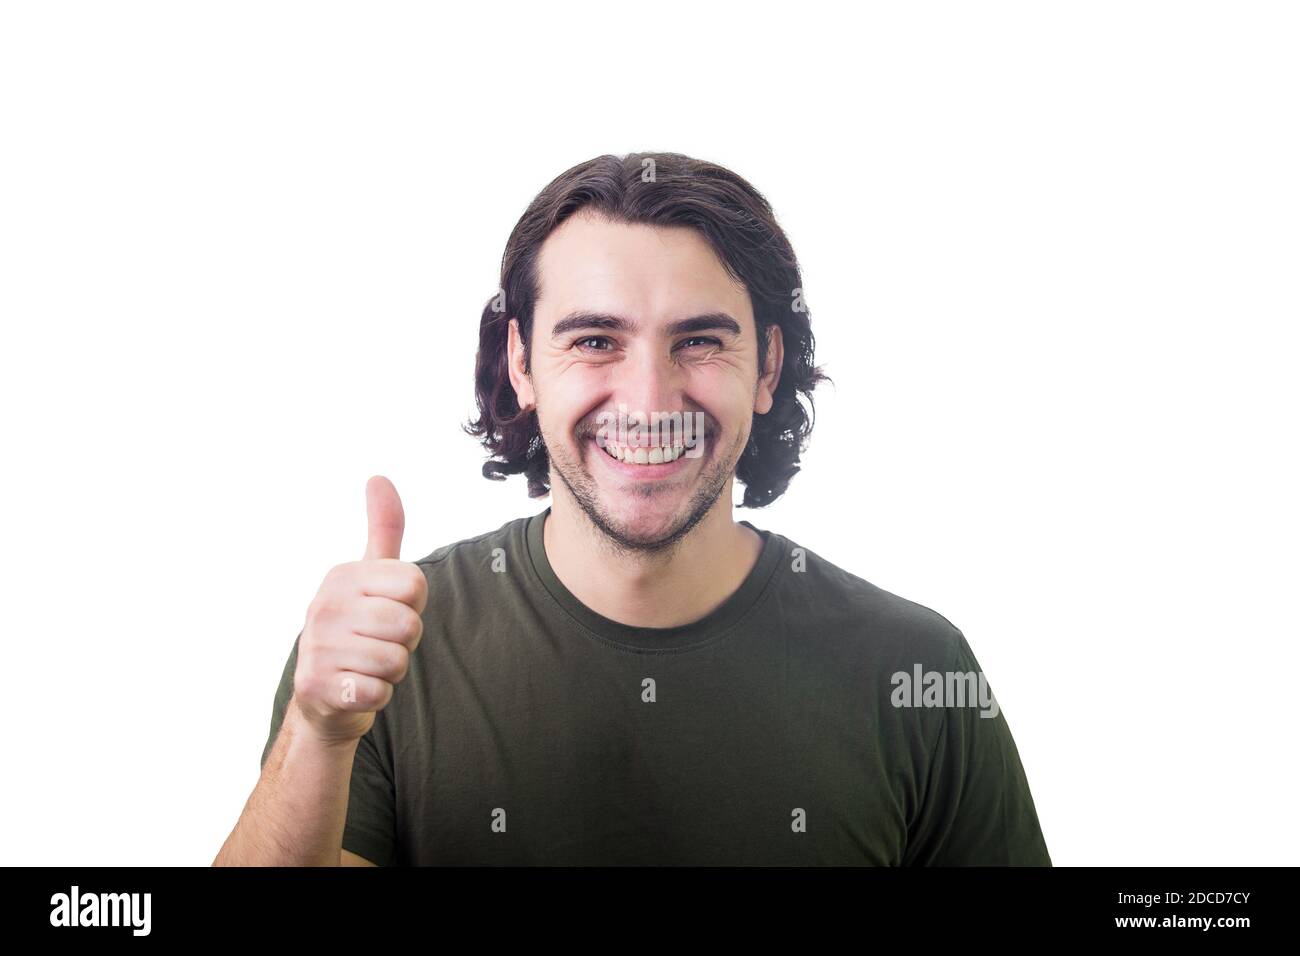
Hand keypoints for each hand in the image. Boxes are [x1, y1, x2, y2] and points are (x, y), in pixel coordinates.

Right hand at [291, 475, 427, 745]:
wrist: (325, 698)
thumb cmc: (359, 631)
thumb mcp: (371, 577)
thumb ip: (384, 529)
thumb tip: (378, 476)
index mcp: (342, 576)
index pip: (414, 584)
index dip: (413, 605)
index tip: (389, 611)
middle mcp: (323, 605)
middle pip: (408, 624)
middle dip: (404, 642)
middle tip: (379, 644)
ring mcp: (316, 646)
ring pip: (396, 660)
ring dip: (391, 671)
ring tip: (367, 666)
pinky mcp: (318, 687)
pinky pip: (378, 692)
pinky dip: (377, 696)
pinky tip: (356, 689)